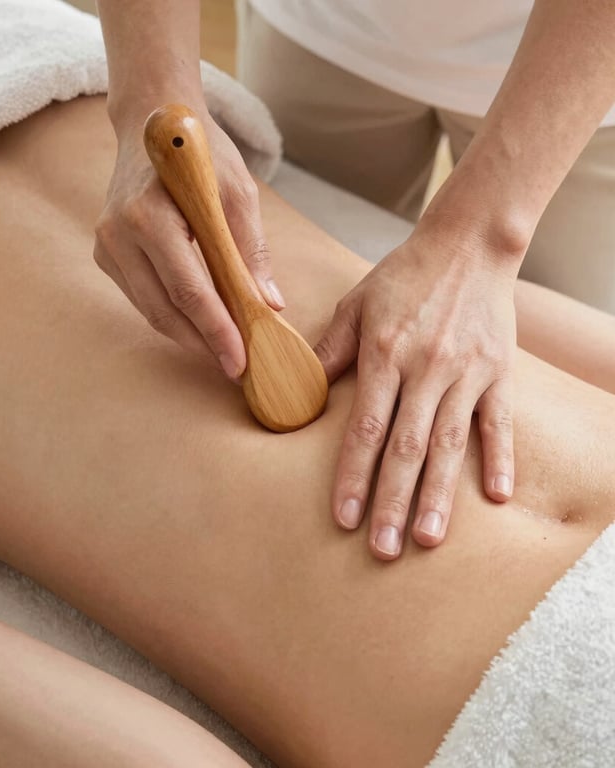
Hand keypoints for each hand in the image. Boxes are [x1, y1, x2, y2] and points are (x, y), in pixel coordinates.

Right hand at [94, 106, 284, 378]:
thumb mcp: (237, 191)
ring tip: (221, 350)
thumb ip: (251, 250)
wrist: (151, 120)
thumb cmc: (200, 151)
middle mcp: (119, 234)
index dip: (216, 332)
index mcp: (150, 216)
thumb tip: (269, 305)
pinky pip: (141, 297)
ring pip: (150, 311)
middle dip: (203, 343)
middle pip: (165, 311)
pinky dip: (171, 315)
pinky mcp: (106, 254)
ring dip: (188, 335)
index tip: (239, 362)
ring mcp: (107, 246)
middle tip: (235, 367)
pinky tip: (198, 324)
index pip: (188, 291)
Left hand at [315, 224, 517, 559]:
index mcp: (384, 353)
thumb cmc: (403, 276)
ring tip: (428, 539)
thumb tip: (300, 388)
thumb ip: (330, 350)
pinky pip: (498, 422)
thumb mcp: (356, 304)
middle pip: (406, 447)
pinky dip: (499, 458)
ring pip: (450, 444)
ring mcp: (466, 373)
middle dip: (393, 502)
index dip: (352, 475)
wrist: (467, 245)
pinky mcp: (498, 372)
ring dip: (439, 495)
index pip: (365, 428)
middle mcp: (426, 368)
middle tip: (383, 549)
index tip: (343, 517)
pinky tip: (497, 498)